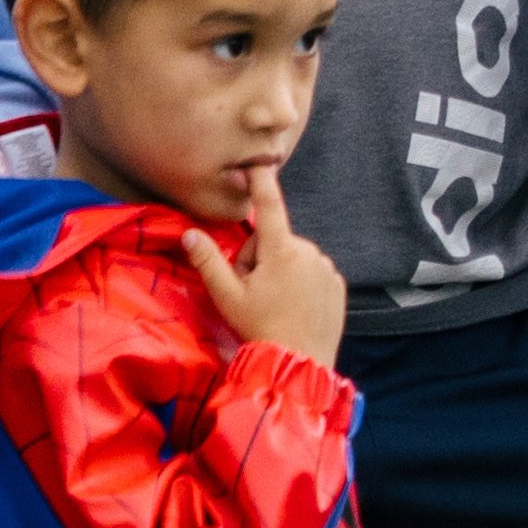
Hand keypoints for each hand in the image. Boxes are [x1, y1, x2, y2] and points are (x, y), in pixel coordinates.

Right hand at [185, 163, 350, 369]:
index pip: (269, 205)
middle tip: (253, 292)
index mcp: (281, 250)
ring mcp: (327, 268)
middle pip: (275, 242)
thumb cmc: (260, 329)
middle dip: (260, 259)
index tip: (258, 162)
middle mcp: (309, 251)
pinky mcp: (338, 285)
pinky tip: (294, 309)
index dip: (262, 180)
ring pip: (294, 259)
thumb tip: (189, 233)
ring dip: (281, 273)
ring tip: (274, 305)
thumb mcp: (227, 297)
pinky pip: (313, 274)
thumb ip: (208, 262)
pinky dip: (302, 285)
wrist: (299, 364)